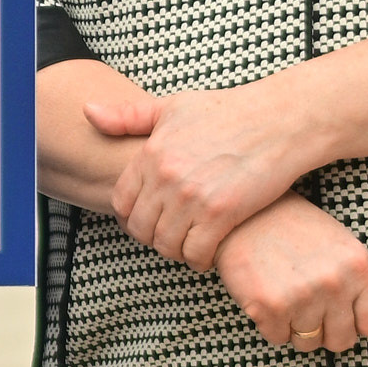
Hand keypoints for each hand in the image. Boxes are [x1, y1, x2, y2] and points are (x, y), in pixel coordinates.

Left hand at [87, 77, 306, 266]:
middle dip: (153, 236)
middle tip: (171, 234)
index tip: (149, 217)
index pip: (121, 202)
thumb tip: (87, 111)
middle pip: (141, 228)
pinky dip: (199, 259)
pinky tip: (208, 251)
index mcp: (151, 153)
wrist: (279, 120)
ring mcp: (193, 197)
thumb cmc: (228, 111)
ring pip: (166, 245)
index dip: (132, 215)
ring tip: (189, 243)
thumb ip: (129, 116)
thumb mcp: (173, 107)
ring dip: (176, 250)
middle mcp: (167, 176)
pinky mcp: (221, 214)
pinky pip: (195, 253)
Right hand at [214, 196, 367, 350]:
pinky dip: (272, 324)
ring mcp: (300, 297)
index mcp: (359, 266)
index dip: (357, 320)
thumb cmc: (299, 230)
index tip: (341, 304)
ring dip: (298, 327)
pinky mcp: (267, 308)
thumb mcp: (346, 252)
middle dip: (327, 328)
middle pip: (342, 342)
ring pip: (309, 344)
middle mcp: (334, 283)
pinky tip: (269, 293)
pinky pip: (279, 339)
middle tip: (310, 297)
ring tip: (289, 294)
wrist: (244, 214)